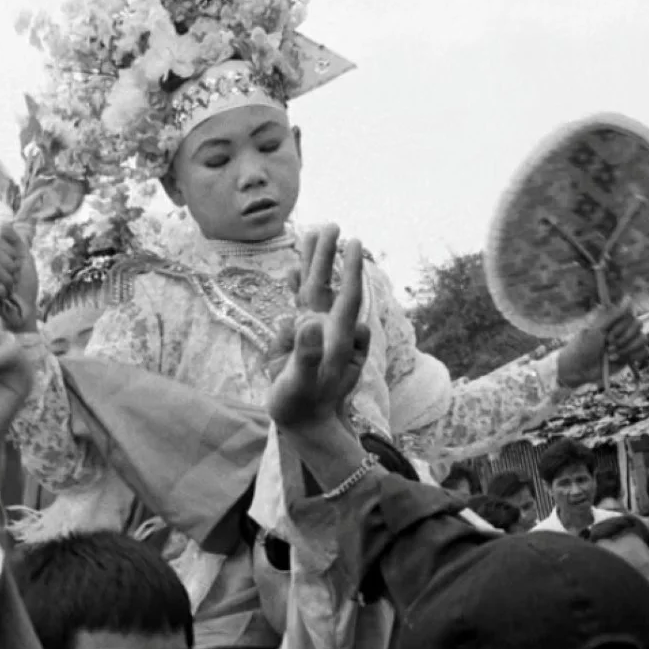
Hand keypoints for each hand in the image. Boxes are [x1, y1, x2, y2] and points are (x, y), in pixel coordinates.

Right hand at [0, 224, 38, 334]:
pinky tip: (3, 297)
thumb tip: (3, 224)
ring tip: (8, 289)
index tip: (16, 267)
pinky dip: (2, 289)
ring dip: (8, 279)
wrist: (26, 312)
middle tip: (13, 281)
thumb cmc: (24, 289)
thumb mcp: (24, 260)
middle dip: (11, 267)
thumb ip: (15, 240)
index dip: (13, 253)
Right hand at [267, 228, 369, 431]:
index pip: (347, 296)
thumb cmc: (304, 406)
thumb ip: (306, 355)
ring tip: (309, 236)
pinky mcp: (302, 340)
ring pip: (314, 292)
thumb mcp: (303, 383)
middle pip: (329, 286)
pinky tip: (294, 274)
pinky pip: (300, 307)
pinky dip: (298, 288)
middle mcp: (328, 330)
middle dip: (328, 256)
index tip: (354, 241)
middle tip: (330, 224)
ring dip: (312, 265)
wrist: (308, 425)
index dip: (350, 268)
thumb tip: (306, 323)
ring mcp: (315, 334)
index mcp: (335, 338)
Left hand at [556, 303, 648, 389]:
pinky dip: (632, 356)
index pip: (630, 315)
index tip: (608, 336)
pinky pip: (644, 351)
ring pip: (643, 339)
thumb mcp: (595, 330)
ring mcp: (628, 343)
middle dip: (623, 339)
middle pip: (639, 325)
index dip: (621, 327)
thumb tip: (629, 297)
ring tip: (610, 356)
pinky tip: (618, 360)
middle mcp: (623, 329)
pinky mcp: (632, 356)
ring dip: (626, 349)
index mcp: (614, 321)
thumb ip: (613, 315)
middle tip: (608, 347)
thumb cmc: (583, 347)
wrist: (580, 370)